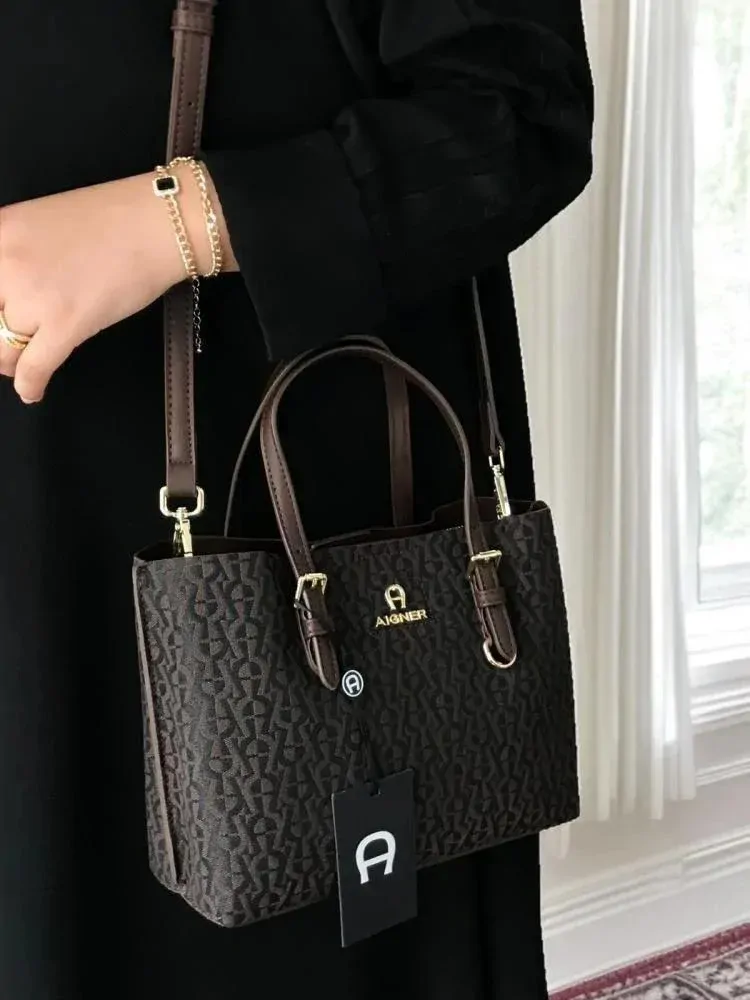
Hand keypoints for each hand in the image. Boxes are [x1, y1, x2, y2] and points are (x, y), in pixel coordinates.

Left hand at [0, 164, 235, 402]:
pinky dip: (29, 385)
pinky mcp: (66, 323)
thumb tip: (6, 289)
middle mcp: (6, 264)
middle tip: (5, 346)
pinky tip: (31, 392)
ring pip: (1, 348)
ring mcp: (35, 296)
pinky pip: (33, 367)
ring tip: (20, 365)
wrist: (155, 224)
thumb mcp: (39, 221)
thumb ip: (13, 252)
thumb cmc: (110, 217)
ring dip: (9, 362)